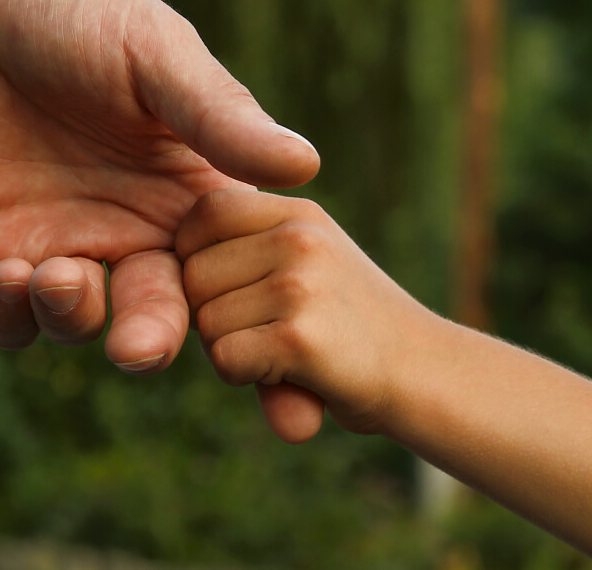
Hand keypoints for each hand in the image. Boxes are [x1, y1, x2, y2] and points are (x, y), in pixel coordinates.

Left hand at [0, 0, 321, 429]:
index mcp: (182, 193)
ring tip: (65, 276)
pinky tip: (12, 273)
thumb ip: (218, 116)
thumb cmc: (72, 8)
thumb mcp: (155, 56)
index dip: (248, 324)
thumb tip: (306, 167)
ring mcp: (55, 245)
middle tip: (141, 350)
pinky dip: (10, 313)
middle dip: (151, 339)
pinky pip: (4, 316)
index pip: (226, 277)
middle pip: (153, 314)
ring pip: (78, 322)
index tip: (260, 357)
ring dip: (75, 317)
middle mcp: (125, 229)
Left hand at [176, 190, 441, 441]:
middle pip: (191, 277)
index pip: (202, 215)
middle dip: (215, 314)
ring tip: (292, 349)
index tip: (236, 286)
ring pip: (204, 323)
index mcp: (297, 213)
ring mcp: (300, 284)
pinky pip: (224, 359)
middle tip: (275, 328)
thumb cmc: (350, 324)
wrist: (427, 375)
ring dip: (233, 350)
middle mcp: (298, 237)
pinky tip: (296, 372)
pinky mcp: (297, 336)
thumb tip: (163, 251)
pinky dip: (247, 377)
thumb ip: (247, 246)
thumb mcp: (307, 259)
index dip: (198, 257)